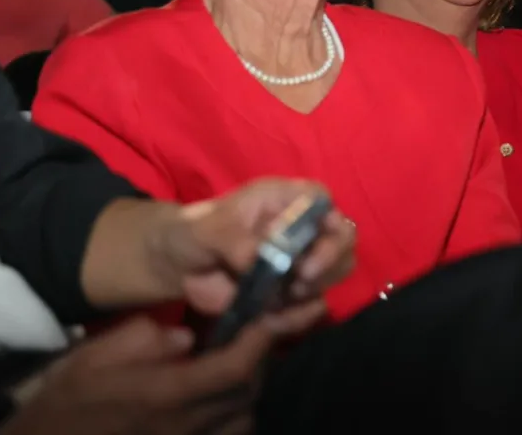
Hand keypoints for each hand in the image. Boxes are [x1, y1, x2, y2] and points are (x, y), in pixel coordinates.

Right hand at [0, 317, 271, 434]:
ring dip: (249, 392)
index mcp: (167, 394)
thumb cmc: (68, 400)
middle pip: (247, 393)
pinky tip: (220, 402)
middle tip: (253, 336)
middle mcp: (186, 426)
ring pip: (244, 420)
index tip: (274, 316)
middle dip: (258, 361)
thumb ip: (147, 338)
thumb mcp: (97, 355)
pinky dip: (235, 419)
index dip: (261, 341)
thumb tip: (187, 338)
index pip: (235, 368)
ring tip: (236, 368)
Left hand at [148, 178, 355, 333]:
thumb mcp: (205, 230)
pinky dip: (297, 318)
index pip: (323, 201)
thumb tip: (255, 258)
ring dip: (314, 292)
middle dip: (329, 263)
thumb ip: (232, 239)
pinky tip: (270, 321)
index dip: (328, 221)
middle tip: (300, 283)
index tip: (310, 254)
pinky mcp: (293, 291)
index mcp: (285, 199)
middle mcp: (302, 226)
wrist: (179, 266)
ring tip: (280, 303)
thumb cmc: (194, 233)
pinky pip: (312, 306)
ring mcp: (302, 259)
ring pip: (336, 273)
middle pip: (343, 238)